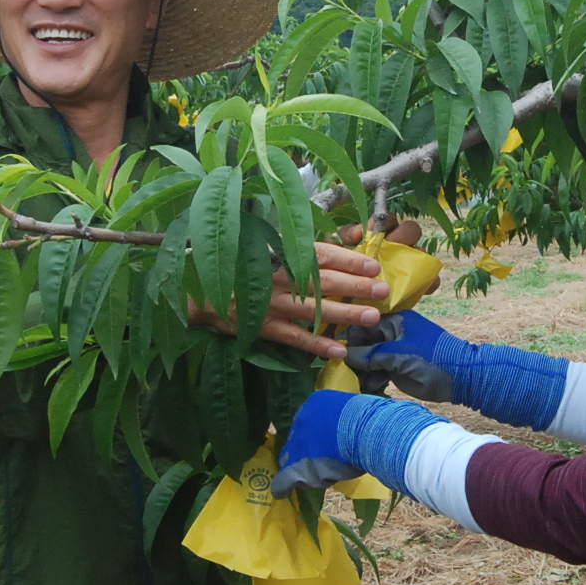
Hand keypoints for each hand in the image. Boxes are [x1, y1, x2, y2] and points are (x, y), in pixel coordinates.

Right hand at [191, 240, 390, 359]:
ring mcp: (272, 304)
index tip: (373, 265)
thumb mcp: (278, 244)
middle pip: (323, 282)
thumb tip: (358, 233)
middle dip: (355, 286)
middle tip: (382, 290)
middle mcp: (280, 278)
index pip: (320, 254)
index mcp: (283, 253)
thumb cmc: (246, 261)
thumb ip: (320, 240)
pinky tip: (339, 351)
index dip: (347, 260)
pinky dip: (316, 346)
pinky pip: (294, 339)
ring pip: (313, 310)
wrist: (203, 288)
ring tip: (371, 317)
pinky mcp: (264, 327)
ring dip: (344, 314)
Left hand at [270, 386, 441, 499]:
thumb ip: (347, 418)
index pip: (305, 421)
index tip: (318, 444)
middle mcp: (301, 420)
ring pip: (291, 459)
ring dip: (300, 468)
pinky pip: (283, 479)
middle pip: (296, 440)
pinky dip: (282, 486)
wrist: (370, 431)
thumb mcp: (357, 410)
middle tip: (317, 461)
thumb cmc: (373, 420)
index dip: (311, 436)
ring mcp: (297, 442)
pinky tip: (281, 493)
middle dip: (303, 450)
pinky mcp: (297, 465)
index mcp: (315, 403)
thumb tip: (357, 428)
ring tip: (314, 477)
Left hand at [336, 219, 441, 297]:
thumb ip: (345, 237)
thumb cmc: (340, 269)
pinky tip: (422, 287)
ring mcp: (408, 264)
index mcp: (380, 233)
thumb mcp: (335, 250)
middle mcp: (397, 245)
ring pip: (422, 253)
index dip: (383, 222)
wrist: (342, 301)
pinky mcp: (415, 284)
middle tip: (389, 248)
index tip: (370, 233)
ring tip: (405, 269)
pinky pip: (430, 279)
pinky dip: (430, 281)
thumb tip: (359, 233)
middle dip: (402, 236)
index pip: (388, 219)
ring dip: (417, 258)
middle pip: (411, 230)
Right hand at [343, 310, 457, 400]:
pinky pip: (376, 372)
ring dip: (361, 372)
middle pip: (362, 345)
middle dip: (353, 359)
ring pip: (367, 360)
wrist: (461, 379)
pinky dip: (371, 380)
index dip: (348, 340)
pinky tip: (368, 387)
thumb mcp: (399, 355)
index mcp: (394, 321)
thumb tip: (343, 356)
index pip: (362, 326)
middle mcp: (391, 334)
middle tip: (343, 373)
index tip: (335, 354)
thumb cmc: (432, 359)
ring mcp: (393, 352)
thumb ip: (370, 355)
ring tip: (357, 383)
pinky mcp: (396, 369)